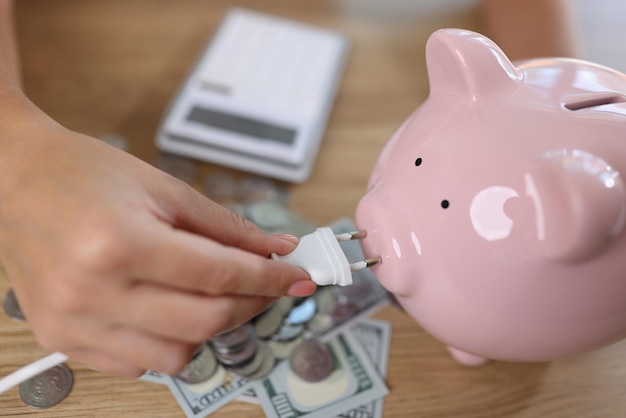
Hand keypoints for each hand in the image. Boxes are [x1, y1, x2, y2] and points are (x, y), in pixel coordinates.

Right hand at [0, 92, 314, 377]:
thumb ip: (226, 226)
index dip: (270, 278)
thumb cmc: (83, 174)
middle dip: (252, 304)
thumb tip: (275, 250)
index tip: (297, 277)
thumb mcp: (164, 188)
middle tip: (268, 284)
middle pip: (205, 321)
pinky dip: (169, 342)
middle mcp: (93, 291)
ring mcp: (74, 323)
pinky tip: (172, 310)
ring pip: (176, 356)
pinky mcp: (64, 339)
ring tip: (216, 295)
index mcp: (120, 242)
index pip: (220, 276)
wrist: (15, 180)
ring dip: (211, 328)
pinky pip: (138, 365)